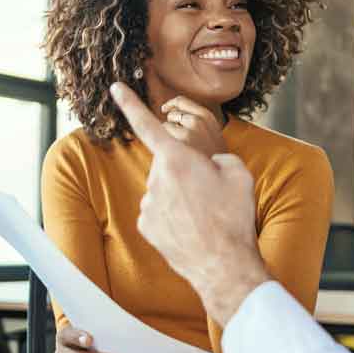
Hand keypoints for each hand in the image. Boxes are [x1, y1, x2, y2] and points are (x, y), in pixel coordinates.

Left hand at [110, 82, 269, 323]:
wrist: (224, 265)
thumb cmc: (233, 216)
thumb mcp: (238, 172)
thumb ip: (216, 157)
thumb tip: (204, 164)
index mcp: (178, 158)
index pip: (148, 124)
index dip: (130, 103)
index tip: (115, 87)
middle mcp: (156, 179)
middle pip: (167, 164)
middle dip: (184, 172)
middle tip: (210, 192)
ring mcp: (148, 204)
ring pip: (162, 189)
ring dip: (179, 196)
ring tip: (205, 215)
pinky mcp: (146, 226)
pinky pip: (158, 211)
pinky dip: (172, 215)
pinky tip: (191, 228)